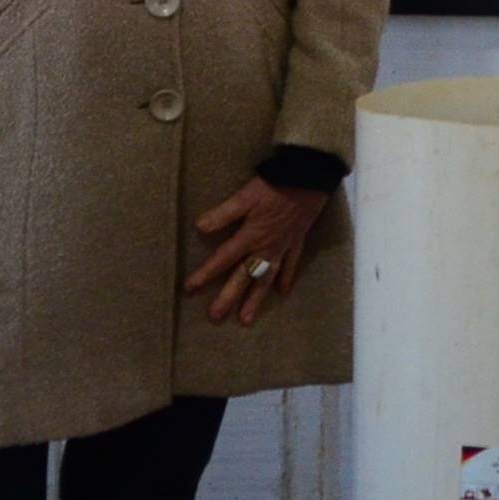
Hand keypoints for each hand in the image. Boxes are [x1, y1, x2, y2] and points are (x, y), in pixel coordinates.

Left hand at [187, 176, 331, 323]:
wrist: (309, 180)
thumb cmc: (275, 186)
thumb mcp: (245, 197)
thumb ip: (224, 214)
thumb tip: (200, 228)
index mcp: (250, 236)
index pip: (223, 259)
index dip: (205, 274)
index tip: (189, 289)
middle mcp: (265, 248)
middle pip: (243, 276)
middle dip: (228, 297)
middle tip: (215, 317)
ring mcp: (282, 247)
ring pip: (266, 278)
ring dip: (255, 299)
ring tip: (246, 319)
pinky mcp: (296, 242)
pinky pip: (291, 265)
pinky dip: (286, 279)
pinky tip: (282, 292)